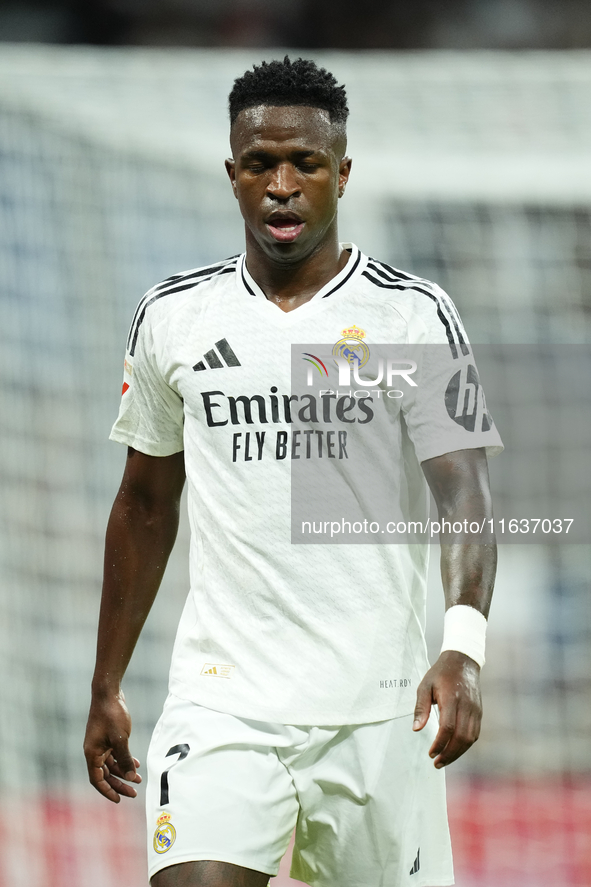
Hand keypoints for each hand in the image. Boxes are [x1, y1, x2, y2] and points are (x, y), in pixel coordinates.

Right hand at [83, 689, 141, 802]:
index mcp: (92, 754)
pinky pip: (115, 755)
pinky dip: (124, 760)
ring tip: (139, 779)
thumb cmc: (112, 714)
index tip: (119, 800)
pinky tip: (136, 763)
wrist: (108, 693)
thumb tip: (132, 777)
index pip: (97, 780)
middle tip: (134, 793)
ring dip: (124, 772)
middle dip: (120, 784)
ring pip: (112, 765)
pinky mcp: (107, 738)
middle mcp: (94, 751)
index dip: (108, 791)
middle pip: (106, 775)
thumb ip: (125, 758)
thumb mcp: (121, 738)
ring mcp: (100, 744)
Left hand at [412, 650, 481, 767]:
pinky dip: (465, 745)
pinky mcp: (479, 713)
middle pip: (461, 737)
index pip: (448, 727)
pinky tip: (454, 749)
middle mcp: (466, 706)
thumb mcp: (425, 686)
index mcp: (452, 698)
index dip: (440, 743)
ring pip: (470, 739)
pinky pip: (474, 734)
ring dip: (457, 753)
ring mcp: (475, 710)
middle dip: (449, 754)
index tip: (430, 753)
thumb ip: (421, 707)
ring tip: (444, 760)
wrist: (463, 661)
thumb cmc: (440, 674)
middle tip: (436, 763)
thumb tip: (416, 729)